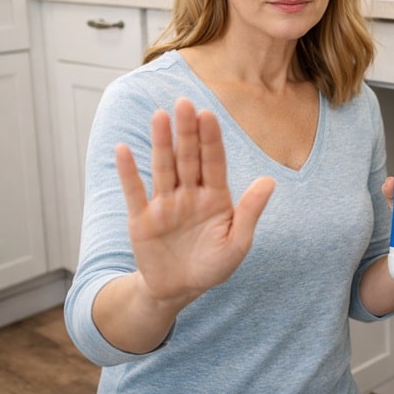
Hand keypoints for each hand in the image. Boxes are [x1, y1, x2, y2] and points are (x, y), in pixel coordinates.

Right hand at [115, 98, 274, 307]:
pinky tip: (123, 150)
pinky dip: (129, 172)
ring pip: (164, 167)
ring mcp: (165, 204)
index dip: (211, 139)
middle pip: (188, 157)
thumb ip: (250, 212)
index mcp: (215, 197)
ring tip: (160, 115)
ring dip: (161, 142)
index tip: (209, 115)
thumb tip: (269, 181)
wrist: (178, 291)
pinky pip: (134, 192)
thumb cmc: (212, 266)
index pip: (214, 162)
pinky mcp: (141, 219)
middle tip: (184, 103)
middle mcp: (189, 194)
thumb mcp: (237, 244)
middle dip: (187, 131)